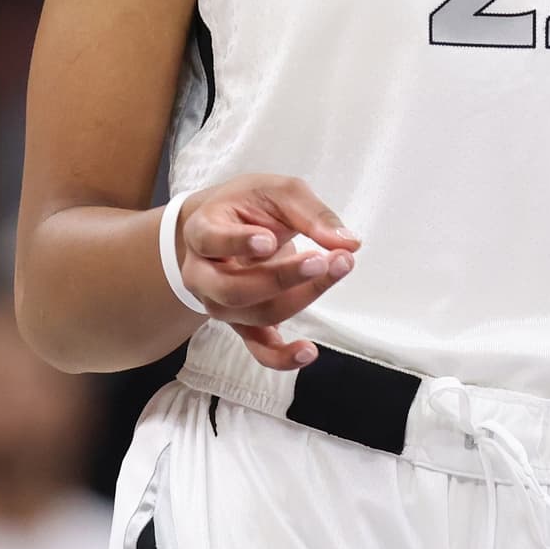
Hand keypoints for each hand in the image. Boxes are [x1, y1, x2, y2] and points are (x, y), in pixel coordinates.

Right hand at [170, 174, 363, 369]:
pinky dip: (282, 357)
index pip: (211, 240)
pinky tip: (308, 352)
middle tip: (322, 261)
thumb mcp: (277, 192)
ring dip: (302, 296)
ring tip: (337, 269)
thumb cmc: (249, 206)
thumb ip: (311, 213)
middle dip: (283, 277)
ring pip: (258, 313)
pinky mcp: (243, 324)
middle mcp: (203, 274)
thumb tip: (346, 242)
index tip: (269, 240)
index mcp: (203, 231)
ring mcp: (221, 304)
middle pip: (235, 288)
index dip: (237, 243)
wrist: (227, 228)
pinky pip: (259, 348)